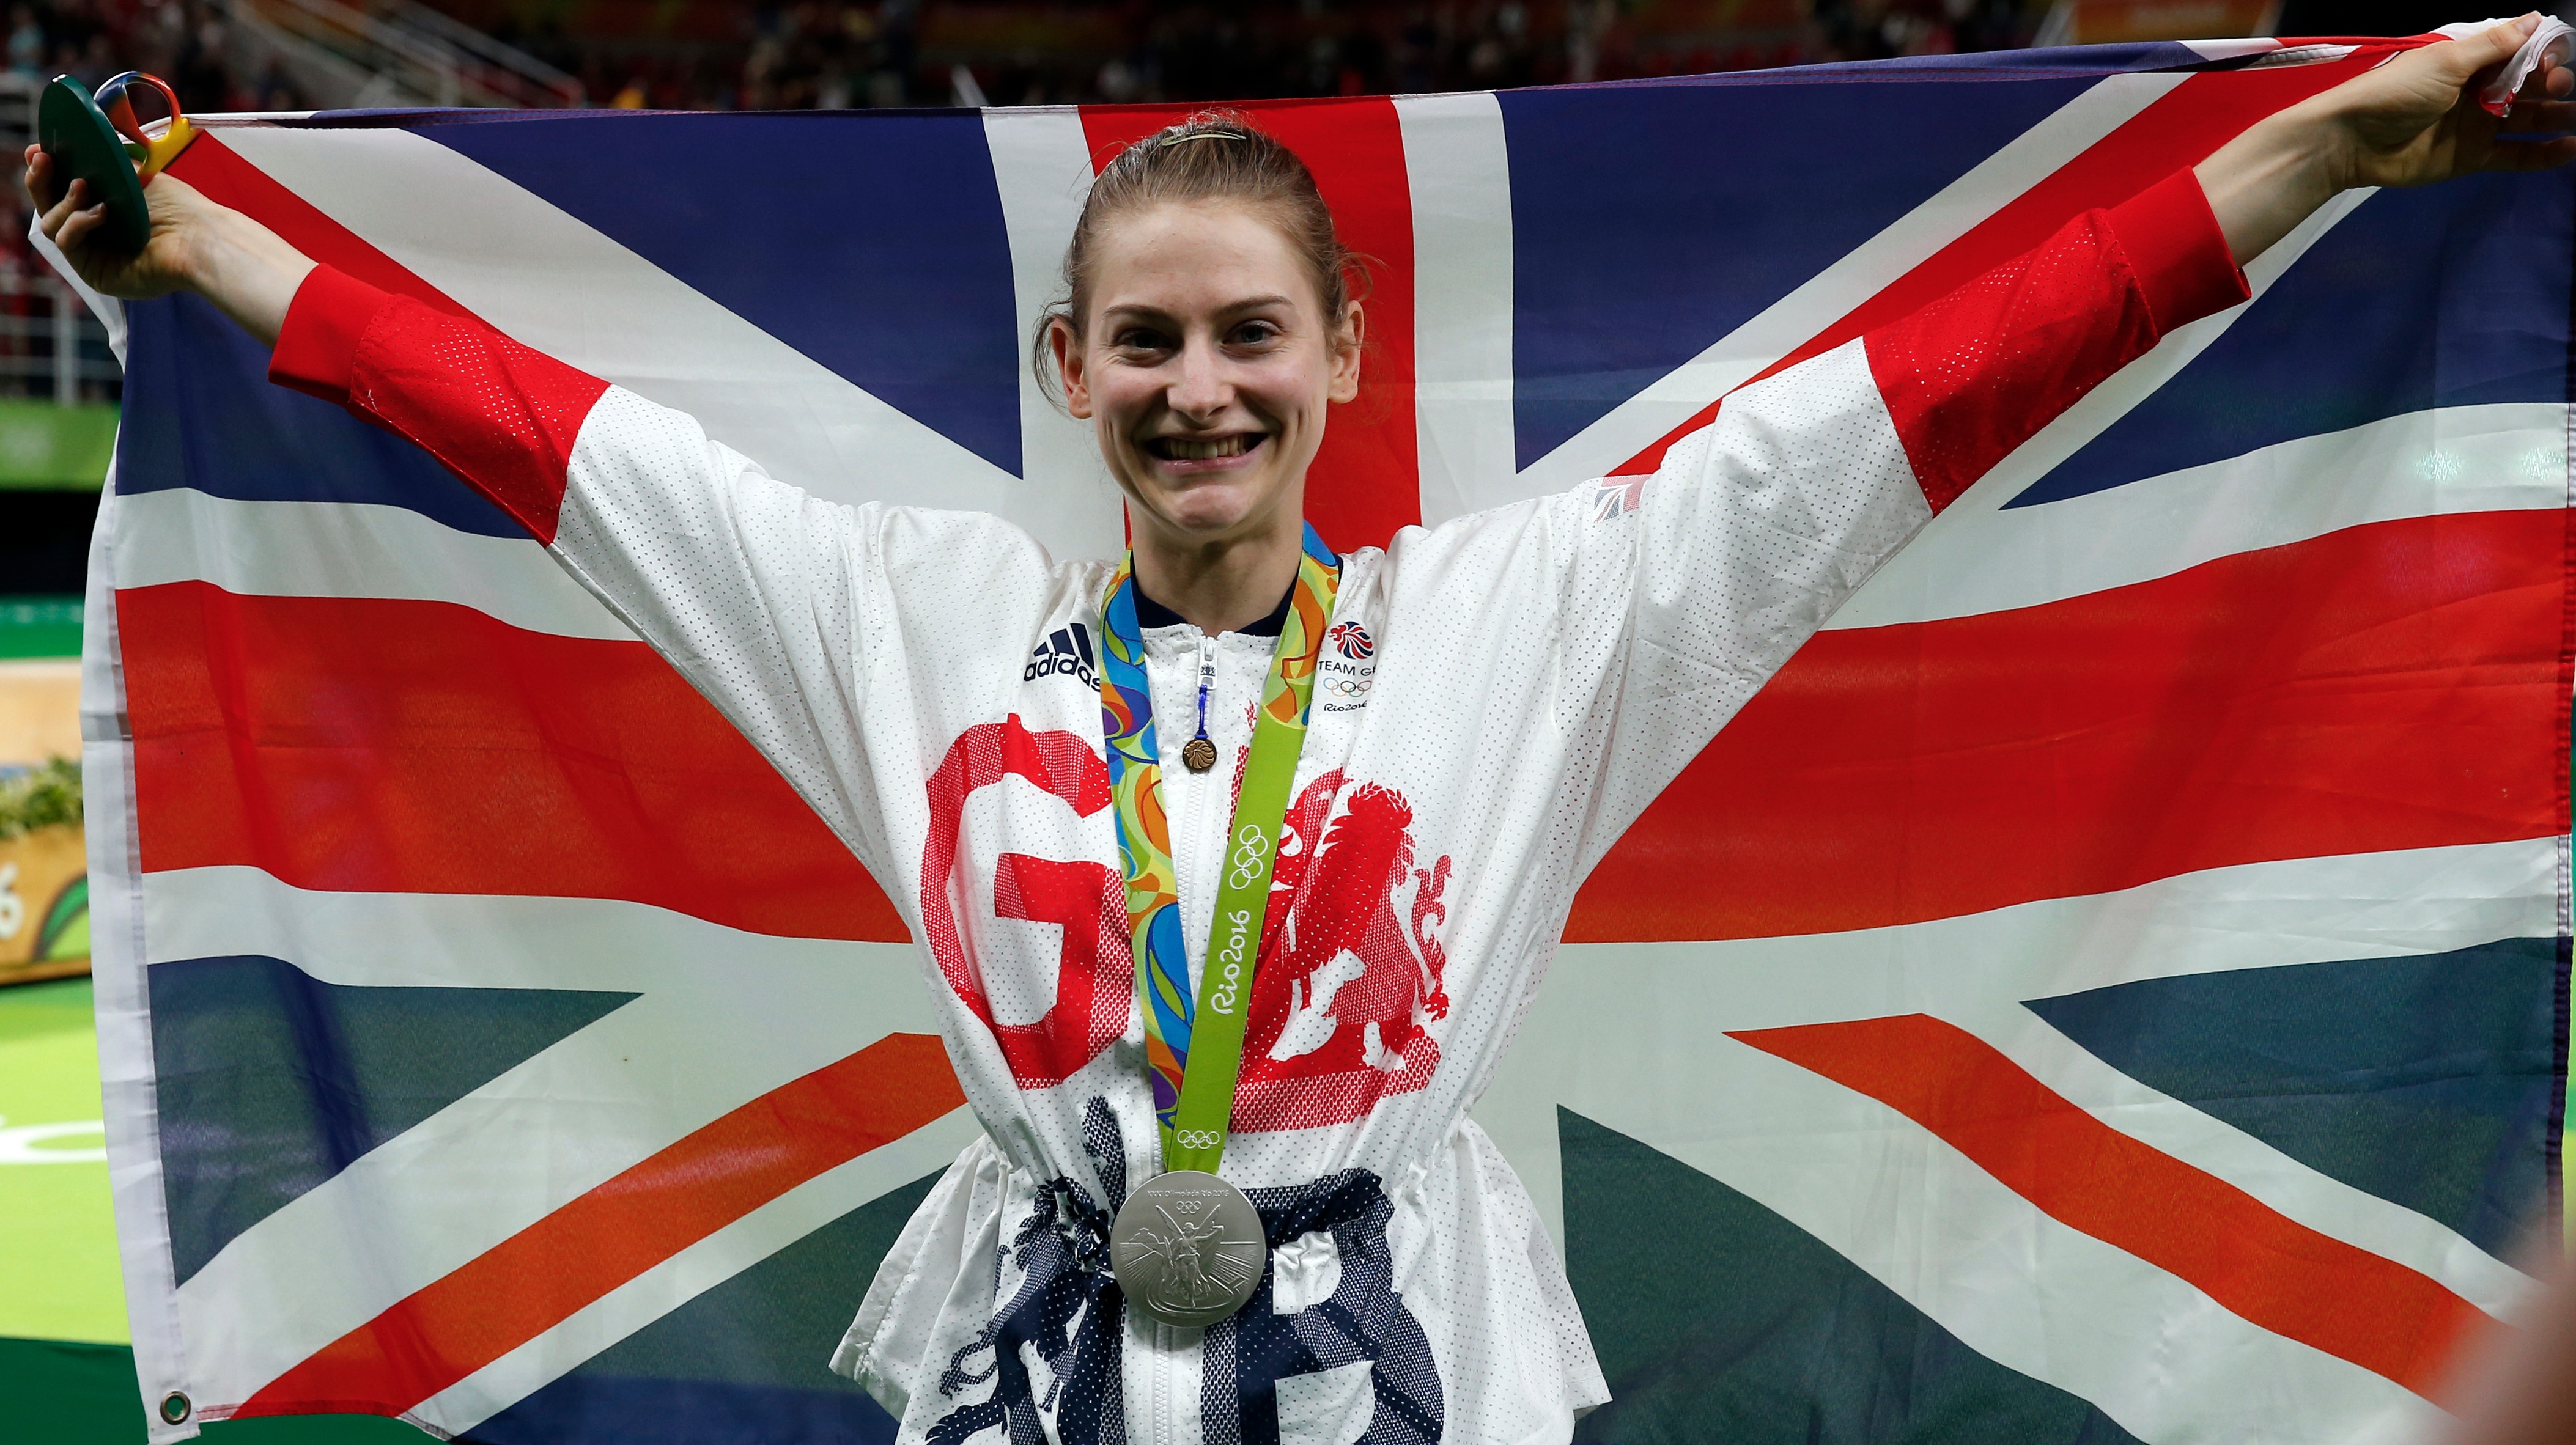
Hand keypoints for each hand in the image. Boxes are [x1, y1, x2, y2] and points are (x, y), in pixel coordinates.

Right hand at [24, 142, 314, 344]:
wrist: (199, 238)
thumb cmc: (178, 207)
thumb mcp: (134, 175)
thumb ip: (103, 161)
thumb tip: (81, 137)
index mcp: (103, 207)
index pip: (61, 189)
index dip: (45, 170)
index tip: (38, 150)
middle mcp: (95, 232)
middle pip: (47, 206)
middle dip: (40, 180)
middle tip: (43, 158)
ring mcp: (93, 254)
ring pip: (51, 224)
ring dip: (65, 201)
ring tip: (85, 188)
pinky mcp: (96, 273)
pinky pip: (67, 243)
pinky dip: (78, 223)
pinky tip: (100, 214)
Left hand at [2196, 14, 2575, 266]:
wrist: (2349, 141)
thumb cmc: (2393, 92)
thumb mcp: (2446, 60)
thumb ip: (2494, 43)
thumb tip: (2536, 18)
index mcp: (2470, 59)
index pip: (2521, 51)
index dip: (2543, 52)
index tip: (2551, 59)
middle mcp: (2478, 89)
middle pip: (2531, 83)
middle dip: (2554, 80)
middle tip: (2557, 84)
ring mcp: (2477, 124)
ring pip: (2530, 117)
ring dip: (2558, 114)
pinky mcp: (2471, 157)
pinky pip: (2516, 155)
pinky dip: (2544, 153)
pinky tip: (2570, 148)